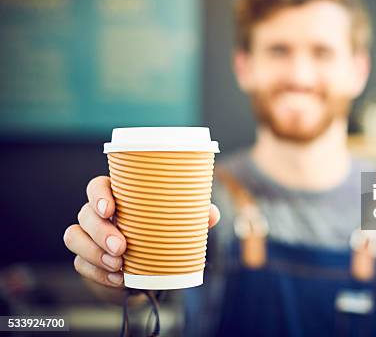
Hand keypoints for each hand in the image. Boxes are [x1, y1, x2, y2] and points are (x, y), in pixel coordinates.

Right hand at [64, 176, 220, 287]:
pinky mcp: (86, 260)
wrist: (149, 266)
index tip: (110, 208)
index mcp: (117, 196)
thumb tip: (211, 214)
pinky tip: (117, 278)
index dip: (98, 195)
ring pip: (74, 237)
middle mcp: (97, 214)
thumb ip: (194, 215)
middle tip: (122, 247)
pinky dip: (97, 273)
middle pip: (84, 214)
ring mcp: (88, 237)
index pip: (96, 186)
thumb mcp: (178, 222)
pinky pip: (80, 264)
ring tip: (118, 265)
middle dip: (100, 231)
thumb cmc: (161, 232)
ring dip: (94, 252)